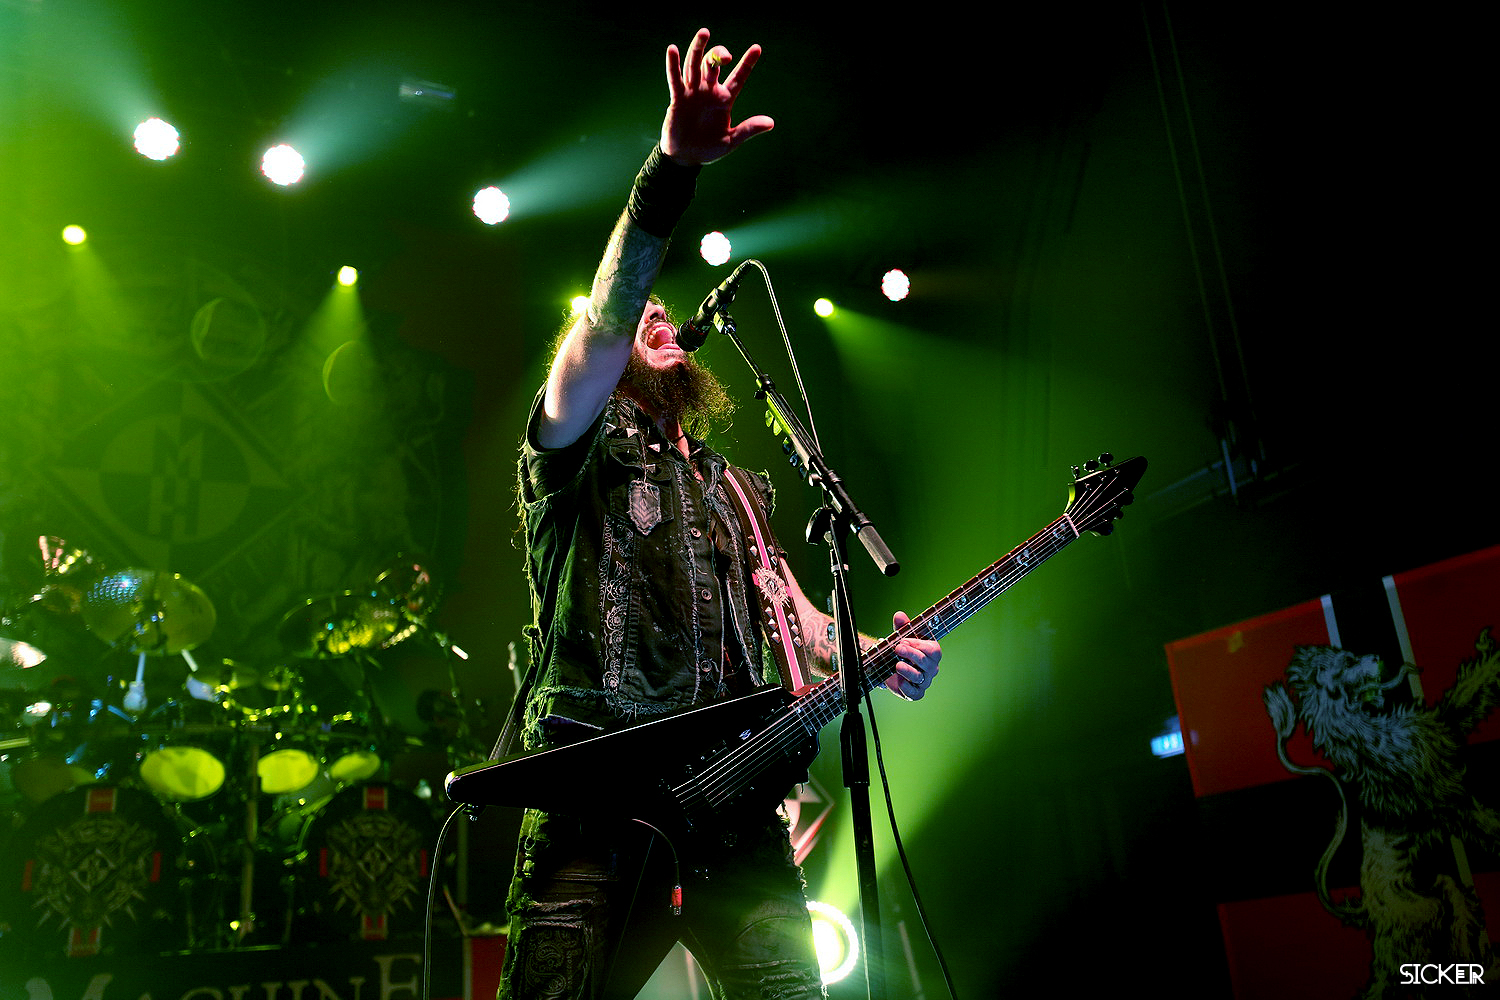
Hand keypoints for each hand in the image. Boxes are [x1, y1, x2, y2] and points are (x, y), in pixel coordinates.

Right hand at [662, 28, 774, 164]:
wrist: (686, 158)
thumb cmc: (709, 149)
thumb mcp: (731, 141)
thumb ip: (748, 129)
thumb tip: (771, 123)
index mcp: (724, 99)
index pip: (739, 77)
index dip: (748, 62)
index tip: (757, 48)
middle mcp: (709, 91)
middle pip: (714, 65)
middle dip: (719, 56)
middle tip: (725, 56)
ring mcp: (693, 93)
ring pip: (695, 66)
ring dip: (698, 49)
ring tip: (704, 33)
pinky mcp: (678, 99)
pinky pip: (675, 80)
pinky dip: (673, 65)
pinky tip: (672, 49)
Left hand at [884, 611, 940, 700]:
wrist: (890, 667)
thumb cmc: (902, 650)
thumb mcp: (901, 636)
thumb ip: (902, 626)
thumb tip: (899, 615)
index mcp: (933, 652)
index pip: (933, 650)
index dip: (918, 645)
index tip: (903, 640)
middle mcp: (932, 668)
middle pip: (926, 662)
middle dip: (911, 654)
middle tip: (897, 648)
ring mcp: (924, 681)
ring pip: (919, 677)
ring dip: (907, 670)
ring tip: (896, 665)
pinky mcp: (916, 693)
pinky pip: (915, 693)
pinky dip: (906, 687)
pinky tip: (899, 681)